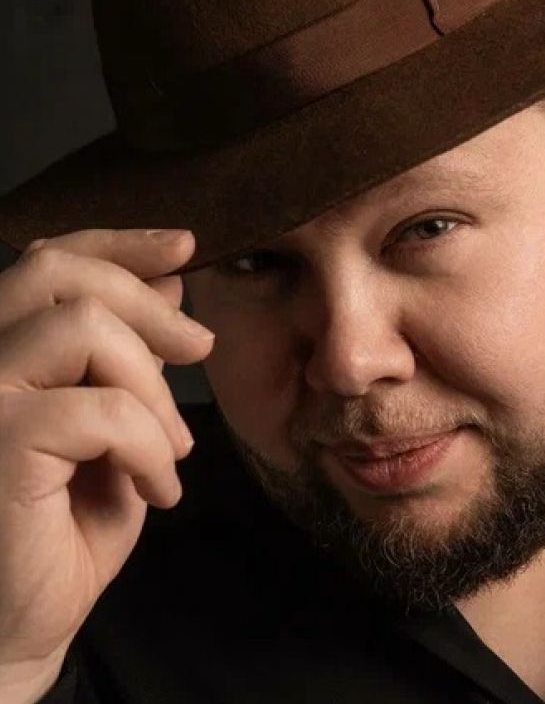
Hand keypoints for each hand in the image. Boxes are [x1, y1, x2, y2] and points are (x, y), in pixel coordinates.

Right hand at [0, 228, 213, 689]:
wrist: (15, 628)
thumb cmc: (62, 530)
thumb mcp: (111, 428)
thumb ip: (129, 357)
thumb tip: (170, 284)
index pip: (46, 263)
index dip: (118, 243)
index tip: (184, 246)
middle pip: (57, 274)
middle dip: (147, 302)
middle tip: (200, 345)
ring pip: (83, 330)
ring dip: (153, 389)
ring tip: (172, 450)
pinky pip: (101, 411)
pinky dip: (149, 445)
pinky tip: (157, 490)